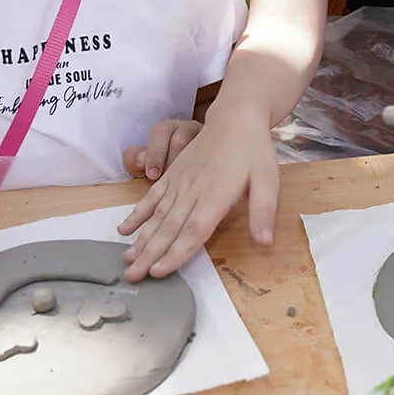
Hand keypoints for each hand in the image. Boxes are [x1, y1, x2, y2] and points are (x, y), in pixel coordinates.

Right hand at [117, 109, 278, 281]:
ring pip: (157, 216)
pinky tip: (124, 229)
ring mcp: (179, 182)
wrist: (235, 117)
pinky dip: (137, 214)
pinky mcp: (173, 175)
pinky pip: (152, 197)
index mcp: (216, 195)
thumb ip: (263, 210)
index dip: (176, 253)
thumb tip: (264, 242)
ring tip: (126, 260)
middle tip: (131, 276)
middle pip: (168, 228)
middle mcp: (193, 191)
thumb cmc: (254, 150)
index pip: (193, 231)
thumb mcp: (268, 179)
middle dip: (149, 255)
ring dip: (141, 240)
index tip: (159, 273)